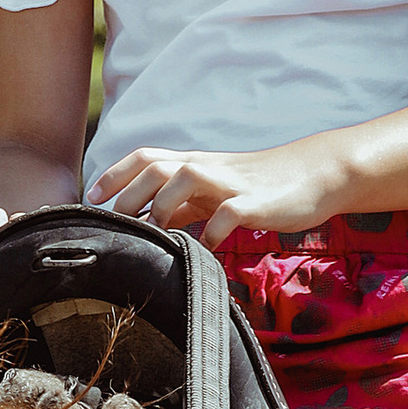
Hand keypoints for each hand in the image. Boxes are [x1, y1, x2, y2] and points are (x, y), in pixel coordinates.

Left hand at [87, 140, 344, 244]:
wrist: (314, 174)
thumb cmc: (259, 185)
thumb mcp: (215, 190)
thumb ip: (182, 204)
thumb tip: (145, 224)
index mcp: (195, 163)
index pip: (146, 158)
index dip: (116, 174)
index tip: (92, 198)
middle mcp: (207, 167)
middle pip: (156, 167)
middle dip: (129, 193)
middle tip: (114, 223)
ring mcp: (231, 183)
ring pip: (184, 178)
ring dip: (162, 206)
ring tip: (155, 233)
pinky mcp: (255, 203)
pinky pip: (227, 214)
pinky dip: (211, 233)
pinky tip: (206, 250)